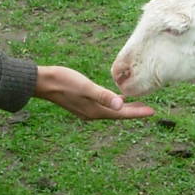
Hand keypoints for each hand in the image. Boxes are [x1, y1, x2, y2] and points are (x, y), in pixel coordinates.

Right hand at [34, 65, 155, 120]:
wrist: (42, 82)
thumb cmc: (64, 81)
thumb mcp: (85, 87)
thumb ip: (103, 95)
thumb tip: (120, 105)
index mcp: (95, 111)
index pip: (121, 113)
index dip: (137, 112)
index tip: (152, 111)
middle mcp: (92, 113)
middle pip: (118, 113)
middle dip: (133, 111)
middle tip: (149, 109)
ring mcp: (86, 109)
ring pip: (111, 110)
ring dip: (124, 107)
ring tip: (136, 104)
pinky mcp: (81, 103)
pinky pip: (102, 105)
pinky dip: (112, 102)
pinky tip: (114, 97)